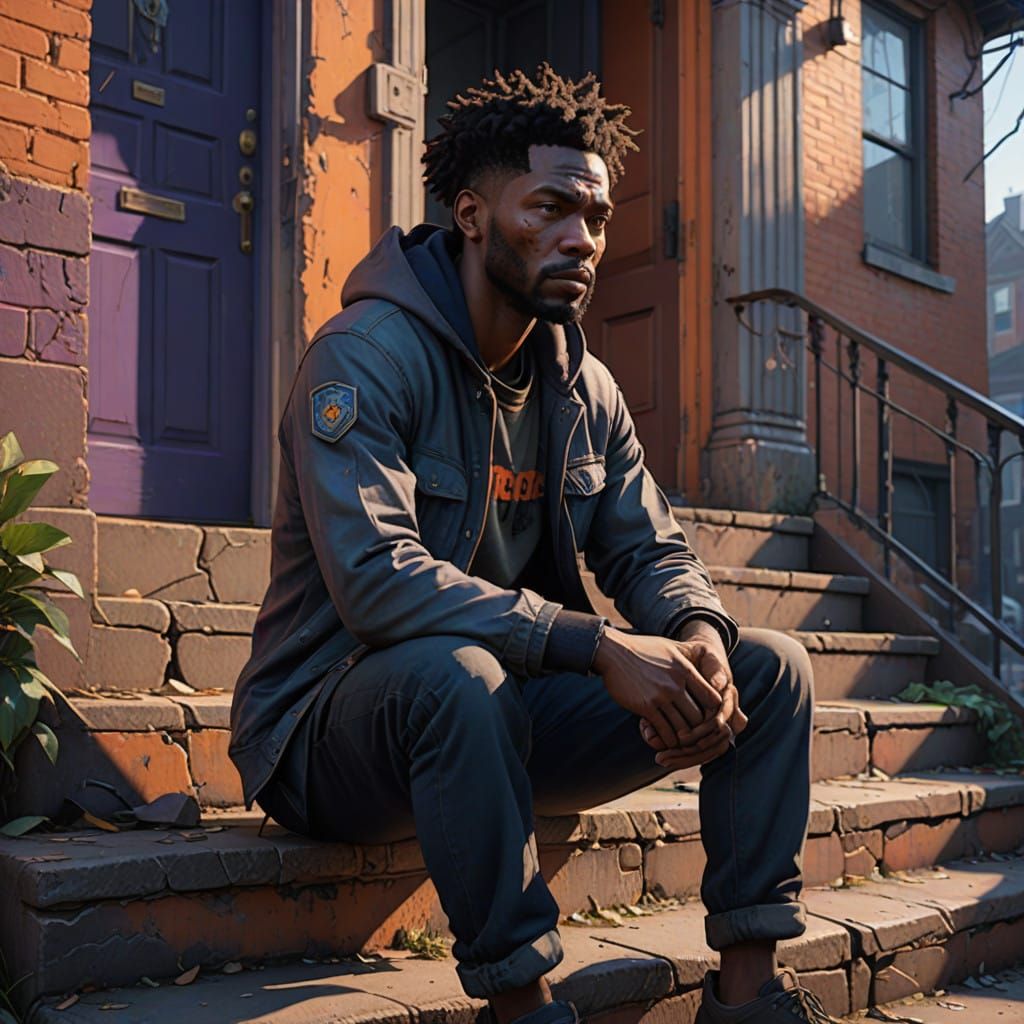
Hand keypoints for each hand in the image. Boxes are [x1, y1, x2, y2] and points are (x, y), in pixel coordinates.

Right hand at [592, 627, 724, 749]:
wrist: (613, 652)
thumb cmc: (644, 649)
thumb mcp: (672, 648)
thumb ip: (691, 660)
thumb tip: (708, 671)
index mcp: (686, 670)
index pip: (713, 699)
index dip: (714, 712)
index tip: (707, 717)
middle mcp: (676, 684)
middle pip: (700, 718)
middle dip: (700, 730)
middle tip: (697, 737)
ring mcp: (660, 696)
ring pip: (684, 729)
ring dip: (684, 739)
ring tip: (682, 742)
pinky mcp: (645, 706)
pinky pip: (664, 732)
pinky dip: (668, 740)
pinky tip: (667, 741)